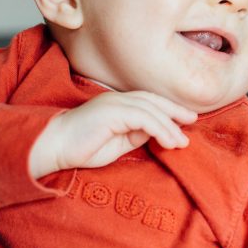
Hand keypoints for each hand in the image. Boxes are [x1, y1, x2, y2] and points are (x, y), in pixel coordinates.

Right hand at [29, 91, 196, 178]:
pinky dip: (159, 128)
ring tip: (182, 141)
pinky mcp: (111, 111)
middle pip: (153, 100)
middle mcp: (116, 99)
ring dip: (170, 125)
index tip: (185, 121)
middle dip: (175, 110)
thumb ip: (134, 136)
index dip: (168, 109)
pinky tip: (169, 141)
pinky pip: (143, 117)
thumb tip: (154, 133)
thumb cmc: (80, 148)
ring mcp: (114, 103)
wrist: (53, 147)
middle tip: (193, 120)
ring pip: (151, 109)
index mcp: (117, 105)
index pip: (148, 102)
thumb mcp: (116, 144)